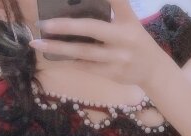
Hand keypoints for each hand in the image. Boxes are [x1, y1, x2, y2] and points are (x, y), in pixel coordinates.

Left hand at [28, 0, 167, 86]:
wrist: (153, 71)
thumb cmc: (136, 41)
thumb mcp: (130, 20)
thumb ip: (113, 6)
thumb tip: (83, 3)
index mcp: (128, 22)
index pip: (115, 1)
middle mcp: (124, 39)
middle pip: (91, 29)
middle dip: (66, 26)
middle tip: (43, 24)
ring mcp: (117, 59)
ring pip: (84, 53)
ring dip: (59, 49)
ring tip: (38, 44)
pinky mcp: (112, 74)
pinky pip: (86, 67)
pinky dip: (69, 62)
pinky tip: (53, 59)